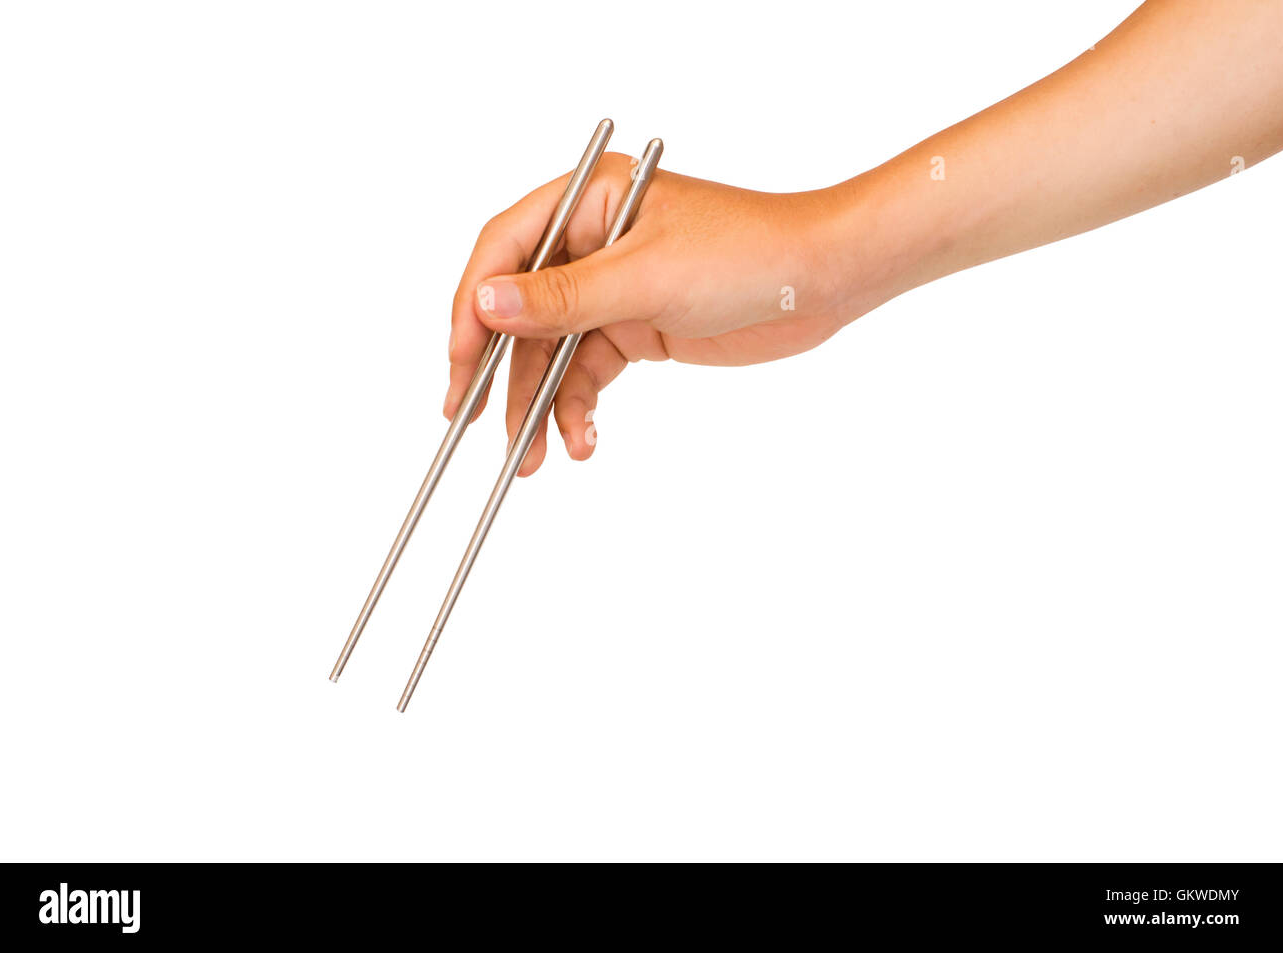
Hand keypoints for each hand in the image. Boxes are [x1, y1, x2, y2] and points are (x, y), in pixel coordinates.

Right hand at [445, 153, 862, 475]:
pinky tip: (582, 442)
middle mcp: (591, 240)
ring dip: (540, 405)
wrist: (822, 281)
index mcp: (586, 201)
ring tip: (532, 457)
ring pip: (552, 352)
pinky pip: (588, 374)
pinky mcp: (636, 329)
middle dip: (498, 370)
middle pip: (520, 309)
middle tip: (471, 419)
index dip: (474, 307)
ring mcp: (613, 289)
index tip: (460, 362)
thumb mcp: (645, 276)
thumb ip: (562, 297)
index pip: (504, 250)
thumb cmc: (747, 252)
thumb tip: (486, 306)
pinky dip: (581, 409)